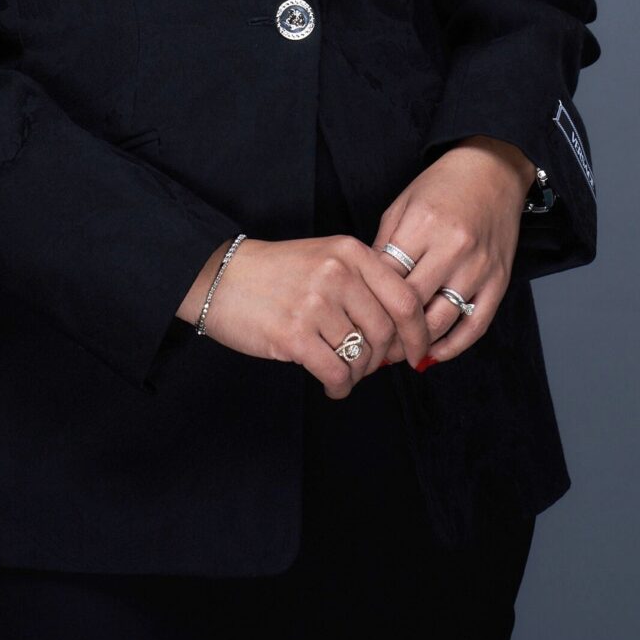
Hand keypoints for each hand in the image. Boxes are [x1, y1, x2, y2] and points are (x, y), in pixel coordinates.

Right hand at [180, 234, 434, 398]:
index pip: (405, 298)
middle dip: (384, 359)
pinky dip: (339, 386)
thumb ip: (363, 282)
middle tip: (371, 366)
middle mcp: (337, 274)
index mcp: (350, 252)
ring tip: (344, 373)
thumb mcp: (326, 258)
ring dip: (358, 374)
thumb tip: (402, 330)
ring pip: (362, 356)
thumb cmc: (276, 272)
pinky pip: (336, 372)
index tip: (417, 351)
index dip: (418, 332)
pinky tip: (332, 385)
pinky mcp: (294, 335)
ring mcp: (315, 304)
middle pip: (386, 332)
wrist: (221, 276)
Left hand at [368, 136, 532, 366]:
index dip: (369, 304)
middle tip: (371, 346)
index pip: (388, 278)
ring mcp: (479, 267)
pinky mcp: (499, 280)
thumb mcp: (402, 205)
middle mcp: (453, 248)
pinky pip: (476, 325)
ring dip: (418, 344)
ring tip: (398, 353)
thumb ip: (384, 245)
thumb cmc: (442, 185)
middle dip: (389, 331)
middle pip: (412, 306)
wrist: (493, 169)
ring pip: (442, 321)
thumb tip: (366, 288)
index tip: (356, 320)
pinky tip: (435, 353)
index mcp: (423, 225)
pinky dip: (454, 346)